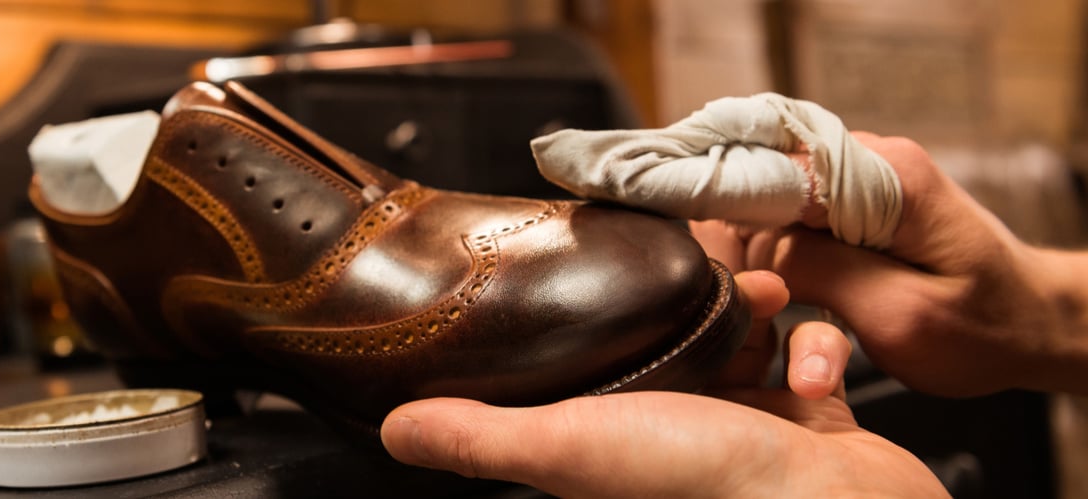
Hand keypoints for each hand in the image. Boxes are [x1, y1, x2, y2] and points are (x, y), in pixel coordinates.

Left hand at [380, 272, 947, 496]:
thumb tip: (396, 430)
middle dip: (693, 300)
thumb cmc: (713, 486)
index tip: (614, 271)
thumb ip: (486, 439)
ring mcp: (751, 430)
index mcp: (616, 435)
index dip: (600, 318)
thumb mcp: (572, 450)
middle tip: (712, 273)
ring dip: (759, 314)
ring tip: (768, 304)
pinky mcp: (815, 426)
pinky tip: (814, 365)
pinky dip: (817, 351)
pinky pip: (811, 362)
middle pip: (674, 342)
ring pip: (745, 342)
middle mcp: (681, 432)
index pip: (592, 367)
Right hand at [693, 133, 1087, 395]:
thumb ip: (822, 271)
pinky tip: (790, 300)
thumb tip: (754, 252)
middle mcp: (864, 163)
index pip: (767, 166)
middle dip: (743, 252)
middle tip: (757, 311)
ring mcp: (854, 182)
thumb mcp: (900, 314)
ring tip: (792, 325)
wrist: (1032, 324)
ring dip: (764, 269)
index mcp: (882, 176)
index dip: (713, 196)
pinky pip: (784, 224)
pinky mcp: (847, 206)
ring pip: (765, 212)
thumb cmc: (983, 327)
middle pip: (756, 189)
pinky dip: (777, 265)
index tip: (680, 235)